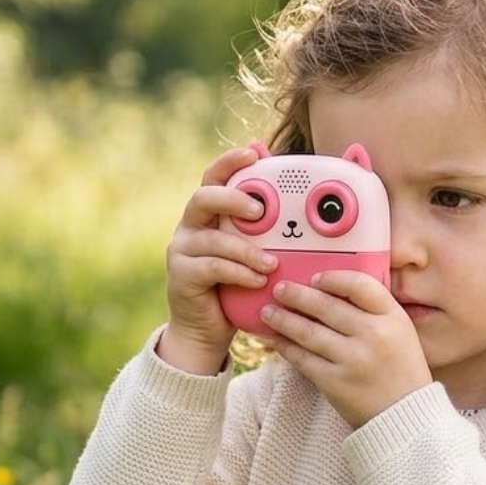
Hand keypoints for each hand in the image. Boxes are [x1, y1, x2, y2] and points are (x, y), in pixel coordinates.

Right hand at [158, 146, 277, 373]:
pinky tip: (258, 280)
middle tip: (260, 211)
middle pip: (204, 198)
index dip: (230, 162)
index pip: (214, 177)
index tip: (253, 154)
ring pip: (213, 239)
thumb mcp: (256, 252)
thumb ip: (270, 230)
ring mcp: (182, 251)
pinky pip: (211, 267)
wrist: (207, 330)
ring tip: (273, 263)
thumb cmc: (238, 286)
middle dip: (233, 199)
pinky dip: (238, 272)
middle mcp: (191, 226)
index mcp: (210, 214)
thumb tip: (304, 206)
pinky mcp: (181, 276)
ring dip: (246, 250)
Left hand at [259, 271, 432, 426]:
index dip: (333, 278)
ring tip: (268, 312)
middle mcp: (373, 335)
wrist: (404, 415)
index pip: (359, 285)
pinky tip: (275, 339)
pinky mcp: (335, 382)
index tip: (315, 279)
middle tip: (280, 289)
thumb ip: (374, 310)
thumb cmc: (400, 368)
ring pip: (308, 331)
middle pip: (326, 306)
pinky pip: (302, 358)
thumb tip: (330, 290)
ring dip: (283, 319)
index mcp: (392, 317)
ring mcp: (352, 359)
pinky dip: (285, 346)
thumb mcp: (400, 331)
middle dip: (297, 295)